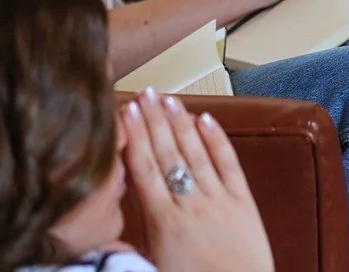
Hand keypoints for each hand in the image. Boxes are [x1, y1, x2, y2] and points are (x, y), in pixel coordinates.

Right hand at [122, 89, 274, 271]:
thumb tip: (104, 220)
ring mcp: (219, 201)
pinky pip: (230, 164)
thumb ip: (131, 237)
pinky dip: (218, 139)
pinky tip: (207, 118)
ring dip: (181, 122)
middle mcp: (190, 205)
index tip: (124, 110)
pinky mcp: (244, 203)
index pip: (144, 169)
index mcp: (163, 222)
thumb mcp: (151, 264)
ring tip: (168, 98)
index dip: (134, 136)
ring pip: (196, 152)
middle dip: (154, 120)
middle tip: (144, 93)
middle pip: (168, 154)